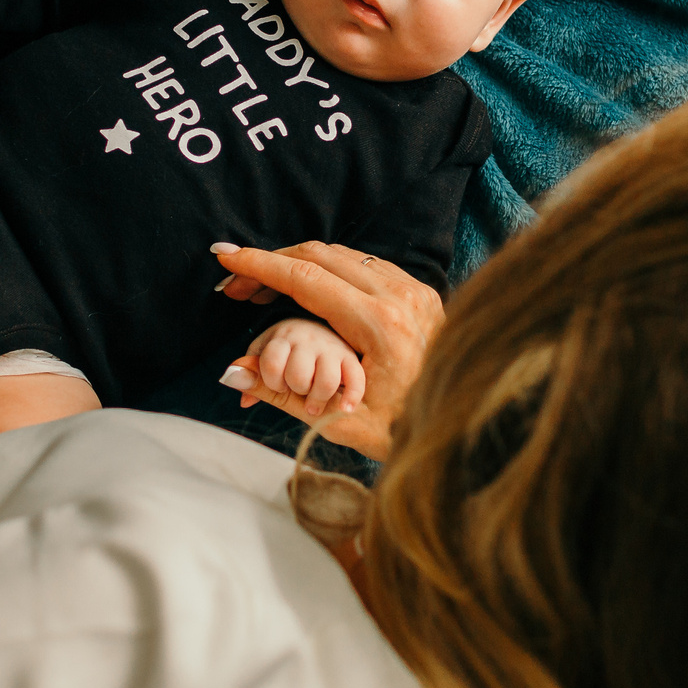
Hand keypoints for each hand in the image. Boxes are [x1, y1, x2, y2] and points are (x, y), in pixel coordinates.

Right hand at [210, 244, 443, 457]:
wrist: (462, 427)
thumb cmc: (405, 432)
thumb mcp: (339, 422)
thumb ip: (281, 395)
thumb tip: (231, 370)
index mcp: (380, 325)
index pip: (306, 278)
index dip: (259, 266)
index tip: (225, 259)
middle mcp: (400, 296)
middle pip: (321, 256)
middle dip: (271, 263)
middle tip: (235, 284)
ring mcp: (414, 290)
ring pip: (343, 255)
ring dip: (299, 264)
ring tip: (262, 288)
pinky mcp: (420, 293)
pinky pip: (365, 265)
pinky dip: (328, 269)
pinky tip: (305, 289)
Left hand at [235, 318, 366, 419]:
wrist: (323, 330)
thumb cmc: (290, 353)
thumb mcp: (269, 362)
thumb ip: (255, 377)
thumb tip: (231, 379)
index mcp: (282, 336)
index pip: (271, 365)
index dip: (273, 384)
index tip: (278, 386)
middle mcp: (308, 338)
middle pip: (297, 377)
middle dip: (296, 392)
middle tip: (298, 392)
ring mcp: (333, 348)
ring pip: (326, 382)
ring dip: (318, 399)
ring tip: (315, 404)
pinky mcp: (353, 359)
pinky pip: (356, 380)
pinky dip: (351, 397)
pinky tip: (344, 409)